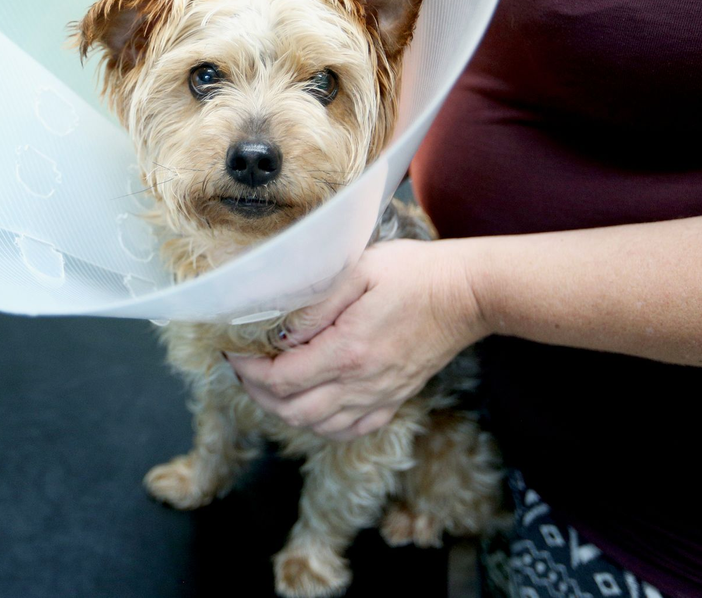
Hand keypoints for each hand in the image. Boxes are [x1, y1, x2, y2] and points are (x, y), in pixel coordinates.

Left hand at [227, 239, 487, 440]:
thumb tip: (279, 333)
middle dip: (256, 392)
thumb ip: (313, 304)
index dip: (247, 369)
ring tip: (269, 382)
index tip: (232, 349)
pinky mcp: (394, 399)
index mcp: (347, 352)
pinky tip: (311, 402)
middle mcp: (361, 384)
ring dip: (284, 409)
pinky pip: (349, 430)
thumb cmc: (413, 273)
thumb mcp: (357, 271)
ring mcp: (379, 396)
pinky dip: (321, 423)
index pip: (279, 379)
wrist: (468, 294)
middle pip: (290, 411)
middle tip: (244, 366)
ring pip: (317, 426)